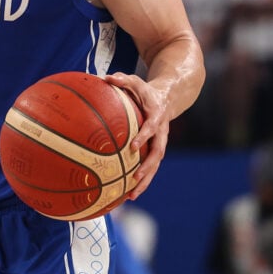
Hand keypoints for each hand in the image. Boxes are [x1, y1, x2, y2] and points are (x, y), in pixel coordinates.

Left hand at [103, 72, 169, 200]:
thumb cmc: (145, 90)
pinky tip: (128, 193)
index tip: (133, 147)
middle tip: (135, 178)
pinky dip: (142, 180)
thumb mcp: (135, 81)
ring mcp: (160, 143)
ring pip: (155, 165)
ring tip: (132, 195)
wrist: (167, 98)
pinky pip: (150, 167)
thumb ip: (122, 80)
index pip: (151, 128)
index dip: (144, 137)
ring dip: (146, 181)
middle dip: (148, 168)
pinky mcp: (156, 149)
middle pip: (157, 153)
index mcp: (157, 116)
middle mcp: (161, 132)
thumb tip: (105, 78)